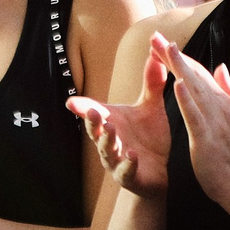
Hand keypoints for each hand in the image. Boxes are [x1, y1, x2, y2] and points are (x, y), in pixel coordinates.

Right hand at [68, 31, 177, 199]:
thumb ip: (151, 83)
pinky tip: (132, 156)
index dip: (82, 108)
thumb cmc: (149, 138)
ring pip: (107, 151)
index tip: (71, 101)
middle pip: (95, 131)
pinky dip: (127, 164)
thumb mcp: (151, 108)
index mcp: (111, 123)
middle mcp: (109, 142)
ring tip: (110, 129)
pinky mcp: (129, 176)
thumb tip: (156, 52)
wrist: (159, 173)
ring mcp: (116, 160)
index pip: (93, 113)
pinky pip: (126, 171)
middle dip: (92, 122)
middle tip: (92, 111)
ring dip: (107, 140)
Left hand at [164, 42, 229, 209]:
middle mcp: (219, 107)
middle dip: (175, 55)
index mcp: (223, 102)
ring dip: (181, 68)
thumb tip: (222, 66)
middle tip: (157, 36)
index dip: (181, 57)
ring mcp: (214, 121)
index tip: (163, 42)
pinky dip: (187, 99)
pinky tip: (177, 83)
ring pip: (195, 90)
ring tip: (167, 49)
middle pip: (194, 76)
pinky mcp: (206, 138)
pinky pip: (195, 116)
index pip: (199, 74)